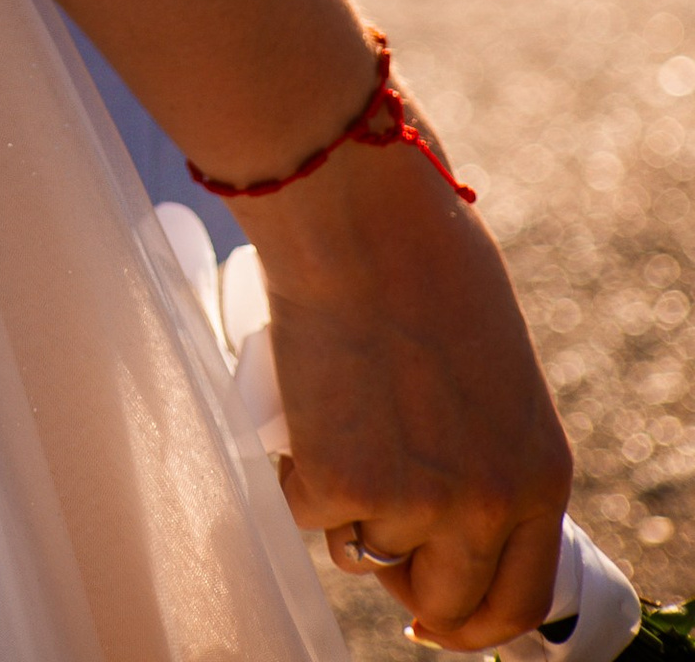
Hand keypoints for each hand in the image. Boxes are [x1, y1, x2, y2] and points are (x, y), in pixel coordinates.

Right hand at [254, 138, 570, 648]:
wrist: (355, 216)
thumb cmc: (424, 259)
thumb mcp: (496, 370)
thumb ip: (489, 445)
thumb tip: (452, 492)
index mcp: (539, 476)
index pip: (518, 598)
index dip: (471, 616)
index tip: (433, 611)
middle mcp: (485, 506)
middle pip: (442, 600)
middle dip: (401, 574)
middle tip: (368, 522)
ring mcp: (411, 505)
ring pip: (364, 551)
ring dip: (344, 506)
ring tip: (337, 420)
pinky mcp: (336, 486)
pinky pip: (306, 511)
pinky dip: (294, 473)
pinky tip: (303, 408)